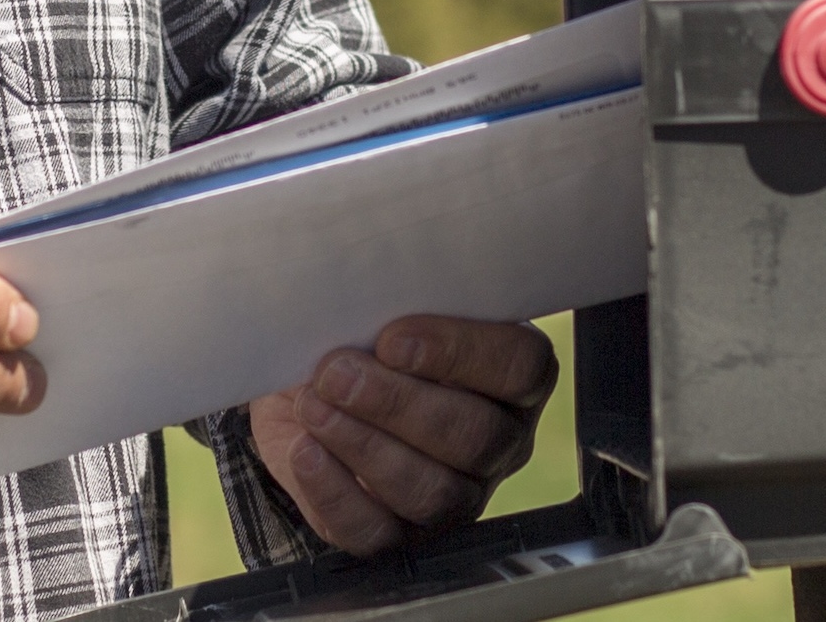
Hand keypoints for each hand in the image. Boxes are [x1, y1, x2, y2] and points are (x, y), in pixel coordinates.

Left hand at [246, 315, 556, 557]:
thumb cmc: (357, 339)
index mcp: (510, 376)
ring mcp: (456, 495)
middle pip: (478, 437)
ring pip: (434, 492)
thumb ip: (393, 299)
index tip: (392, 338)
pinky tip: (307, 451)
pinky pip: (379, 533)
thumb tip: (369, 291)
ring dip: (364, 444)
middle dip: (398, 403)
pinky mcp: (401, 535)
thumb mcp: (378, 307)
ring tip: (315, 405)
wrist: (304, 389)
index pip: (521, 368)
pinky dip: (335, 492)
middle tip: (337, 372)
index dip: (460, 353)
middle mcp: (497, 442)